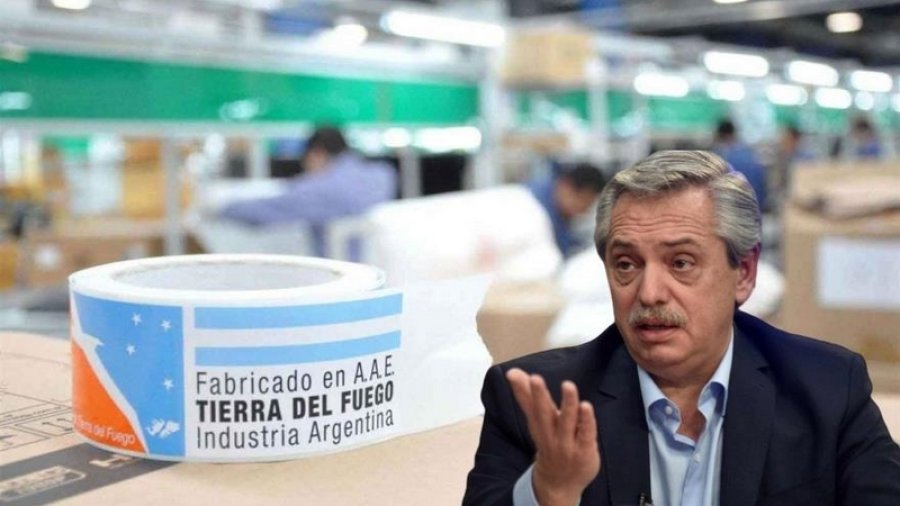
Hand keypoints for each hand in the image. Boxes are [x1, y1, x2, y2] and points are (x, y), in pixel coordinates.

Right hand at [506, 368, 599, 505]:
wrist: (558, 483)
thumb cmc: (549, 444)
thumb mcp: (537, 421)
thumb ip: (527, 396)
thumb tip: (512, 371)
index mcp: (537, 424)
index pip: (528, 405)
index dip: (522, 390)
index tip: (513, 374)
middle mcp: (550, 433)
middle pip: (543, 413)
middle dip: (539, 395)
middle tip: (535, 378)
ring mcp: (567, 443)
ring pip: (566, 421)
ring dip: (568, 403)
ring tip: (568, 385)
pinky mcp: (585, 449)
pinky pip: (586, 433)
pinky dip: (586, 420)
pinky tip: (586, 406)